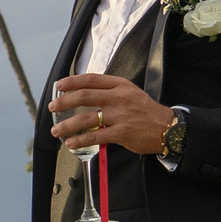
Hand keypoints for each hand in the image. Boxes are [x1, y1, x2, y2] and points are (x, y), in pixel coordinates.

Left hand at [49, 74, 173, 155]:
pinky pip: (96, 135)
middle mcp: (119, 98)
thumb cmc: (146, 111)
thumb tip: (84, 93)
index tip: (59, 85)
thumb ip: (110, 91)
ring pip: (87, 117)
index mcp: (120, 85)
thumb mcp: (130, 93)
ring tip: (56, 129)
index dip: (72, 81)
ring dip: (67, 124)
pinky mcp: (122, 132)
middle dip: (64, 101)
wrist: (167, 128)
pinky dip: (80, 139)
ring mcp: (120, 115)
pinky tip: (71, 142)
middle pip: (85, 96)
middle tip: (52, 107)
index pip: (92, 79)